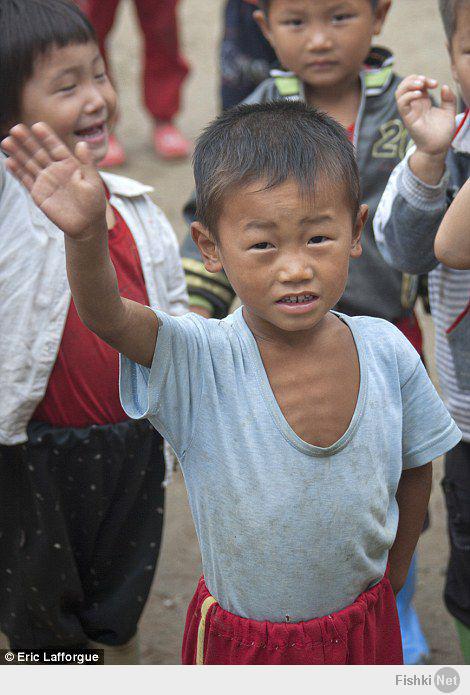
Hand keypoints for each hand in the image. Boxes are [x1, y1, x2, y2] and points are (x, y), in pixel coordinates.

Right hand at [1, 122, 105, 239]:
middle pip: (38, 152)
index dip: (47, 137)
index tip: (37, 126)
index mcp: (69, 164)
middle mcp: (55, 170)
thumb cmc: (93, 203)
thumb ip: (87, 163)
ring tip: (6, 141)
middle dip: (27, 141)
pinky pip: (26, 181)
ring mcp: (45, 181)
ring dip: (18, 153)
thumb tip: (82, 143)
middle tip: (15, 128)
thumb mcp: (93, 182)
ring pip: (29, 164)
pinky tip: (9, 162)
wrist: (87, 225)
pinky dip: (17, 172)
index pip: (55, 147)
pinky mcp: (38, 194)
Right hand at [396, 75, 456, 155]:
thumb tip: (444, 87)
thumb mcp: (449, 111)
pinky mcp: (408, 118)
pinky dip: (408, 95)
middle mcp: (414, 105)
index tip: (435, 84)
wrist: (438, 147)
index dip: (424, 79)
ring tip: (421, 84)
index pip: (416, 84)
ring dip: (408, 84)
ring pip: (399, 92)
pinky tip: (418, 94)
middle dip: (414, 78)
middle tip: (426, 82)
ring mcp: (409, 111)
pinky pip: (401, 104)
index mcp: (422, 102)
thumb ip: (448, 98)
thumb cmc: (442, 132)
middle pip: (405, 85)